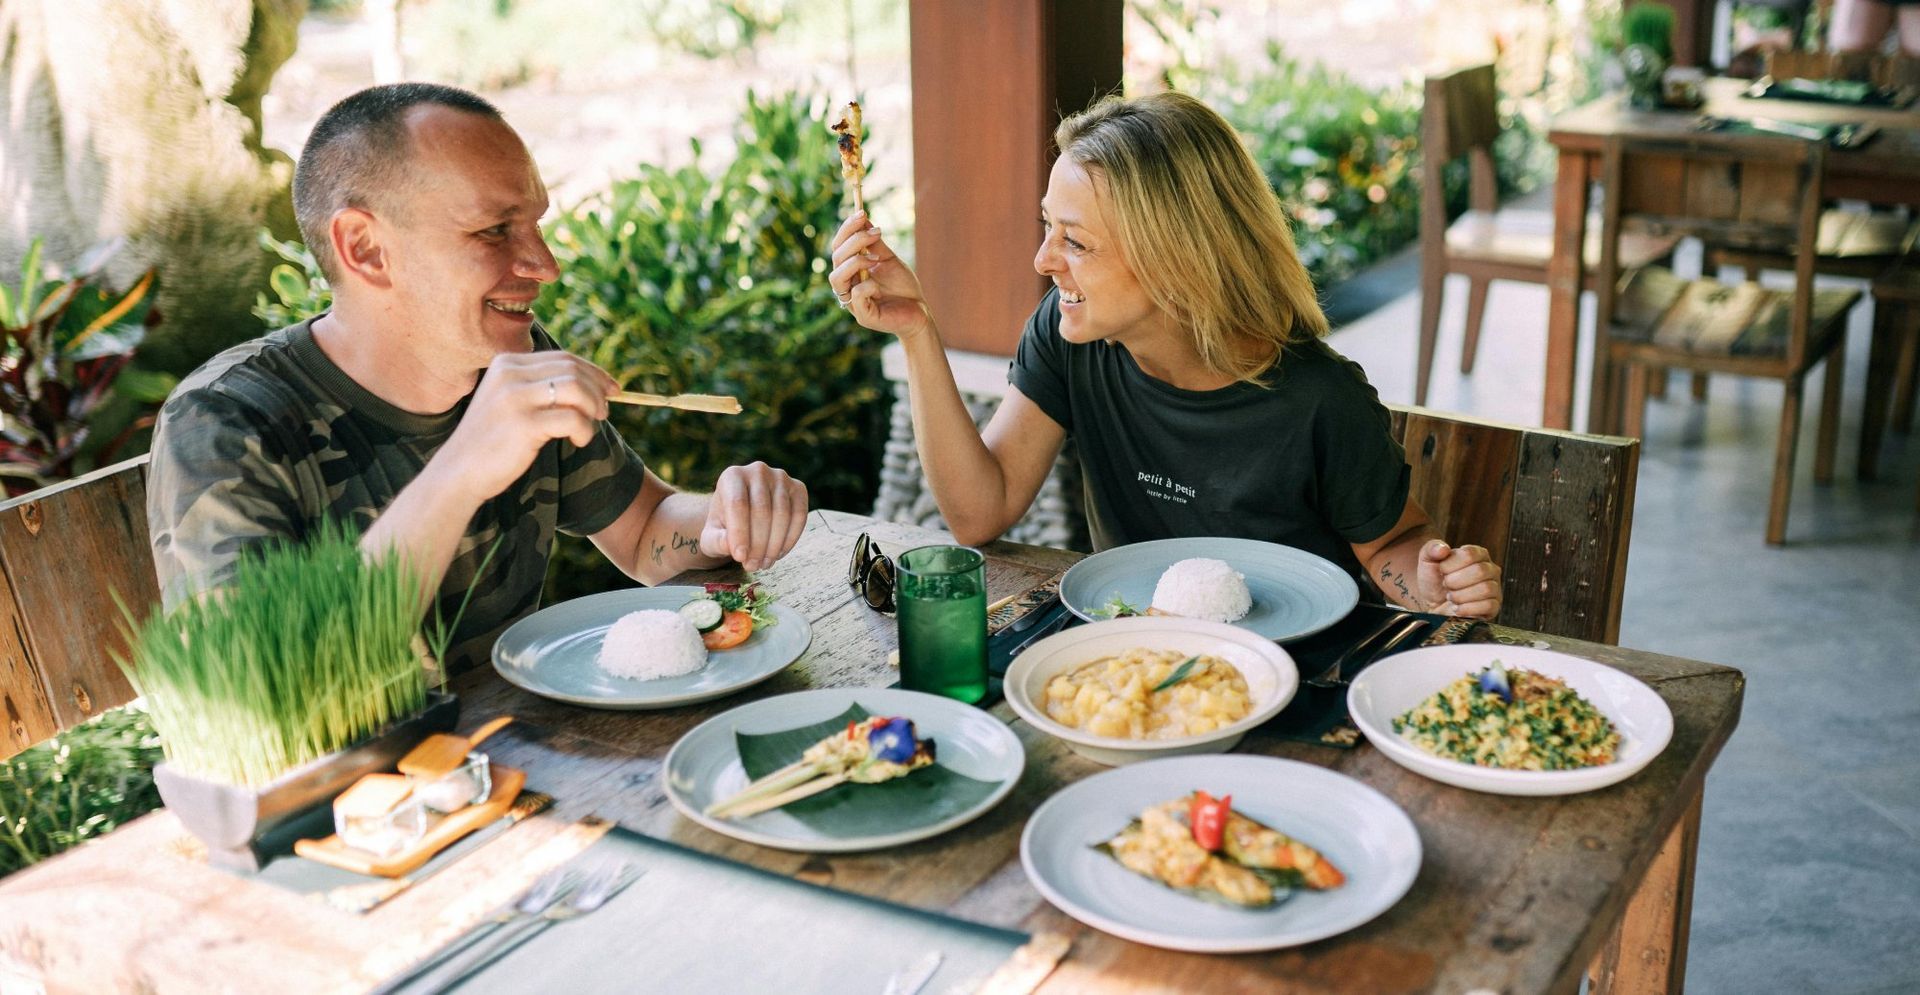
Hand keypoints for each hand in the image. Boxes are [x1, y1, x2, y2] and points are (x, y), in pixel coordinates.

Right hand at [432, 351, 615, 503]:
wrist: (459, 471)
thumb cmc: (493, 441)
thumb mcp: (510, 402)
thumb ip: (540, 387)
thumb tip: (593, 384)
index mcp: (506, 363)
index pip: (563, 358)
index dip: (594, 372)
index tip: (613, 389)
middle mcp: (509, 374)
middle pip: (572, 370)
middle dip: (598, 390)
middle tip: (605, 412)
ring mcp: (515, 397)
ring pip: (576, 390)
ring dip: (593, 408)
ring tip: (591, 426)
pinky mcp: (523, 423)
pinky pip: (573, 419)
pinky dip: (585, 430)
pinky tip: (578, 441)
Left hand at [697, 462, 807, 572]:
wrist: (744, 514)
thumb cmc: (725, 525)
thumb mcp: (712, 536)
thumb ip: (716, 541)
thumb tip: (729, 545)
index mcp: (732, 476)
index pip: (738, 504)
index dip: (740, 533)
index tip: (739, 558)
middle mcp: (757, 471)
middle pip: (761, 509)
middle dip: (758, 544)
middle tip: (752, 566)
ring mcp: (781, 477)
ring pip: (782, 514)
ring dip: (774, 545)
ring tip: (764, 563)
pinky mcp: (799, 488)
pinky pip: (799, 516)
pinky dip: (790, 539)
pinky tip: (778, 554)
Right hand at [828, 211, 932, 339]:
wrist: (920, 312)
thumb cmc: (902, 286)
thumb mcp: (888, 259)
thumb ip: (874, 243)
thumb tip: (863, 218)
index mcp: (850, 272)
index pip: (838, 247)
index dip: (847, 229)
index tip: (862, 213)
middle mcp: (847, 286)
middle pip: (836, 259)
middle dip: (854, 241)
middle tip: (876, 232)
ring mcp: (853, 303)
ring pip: (837, 279)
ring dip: (855, 262)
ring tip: (876, 258)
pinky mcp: (864, 317)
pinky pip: (855, 297)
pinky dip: (866, 286)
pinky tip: (878, 284)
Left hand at [1416, 540, 1501, 618]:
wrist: (1434, 606)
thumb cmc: (1434, 581)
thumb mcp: (1428, 561)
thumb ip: (1431, 549)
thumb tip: (1443, 549)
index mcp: (1478, 554)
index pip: (1469, 554)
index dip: (1450, 564)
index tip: (1441, 571)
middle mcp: (1491, 569)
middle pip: (1480, 571)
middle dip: (1455, 581)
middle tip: (1446, 585)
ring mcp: (1495, 588)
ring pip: (1485, 589)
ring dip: (1460, 596)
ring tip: (1451, 597)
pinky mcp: (1494, 607)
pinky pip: (1488, 606)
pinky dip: (1467, 609)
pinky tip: (1457, 609)